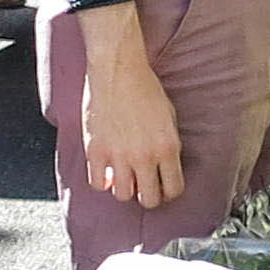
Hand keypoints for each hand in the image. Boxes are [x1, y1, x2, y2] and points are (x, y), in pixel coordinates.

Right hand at [78, 24, 184, 216]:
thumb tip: (164, 165)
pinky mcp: (96, 151)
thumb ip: (169, 144)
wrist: (118, 69)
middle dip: (149, 196)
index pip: (173, 189)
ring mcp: (118, 155)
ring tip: (124, 178)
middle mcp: (144, 156)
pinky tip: (106, 172)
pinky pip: (98, 184)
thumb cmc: (145, 87)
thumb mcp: (169, 116)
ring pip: (123, 196)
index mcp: (167, 147)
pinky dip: (103, 182)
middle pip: (149, 200)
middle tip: (144, 187)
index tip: (163, 188)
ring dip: (125, 189)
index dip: (169, 192)